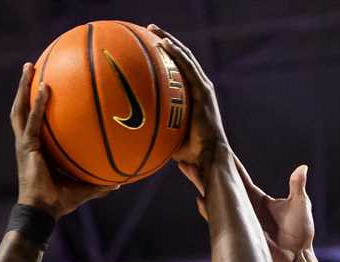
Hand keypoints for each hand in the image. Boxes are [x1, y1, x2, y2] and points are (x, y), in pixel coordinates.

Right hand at [11, 63, 112, 218]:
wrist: (42, 213)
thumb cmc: (59, 203)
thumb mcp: (84, 189)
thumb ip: (100, 183)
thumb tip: (120, 182)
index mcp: (37, 149)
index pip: (34, 121)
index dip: (35, 103)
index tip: (42, 85)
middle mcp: (27, 142)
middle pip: (22, 108)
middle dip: (25, 87)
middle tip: (31, 66)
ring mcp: (24, 144)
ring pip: (20, 109)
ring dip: (24, 87)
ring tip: (29, 67)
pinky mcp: (26, 148)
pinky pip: (33, 122)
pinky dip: (38, 105)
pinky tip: (45, 89)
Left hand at [148, 25, 226, 167]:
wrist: (208, 155)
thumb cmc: (189, 152)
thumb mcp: (168, 137)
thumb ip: (155, 129)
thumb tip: (131, 135)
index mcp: (193, 95)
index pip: (179, 69)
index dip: (166, 55)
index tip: (150, 45)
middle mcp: (199, 87)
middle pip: (181, 57)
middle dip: (165, 40)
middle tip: (149, 29)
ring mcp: (202, 87)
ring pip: (185, 57)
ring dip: (169, 41)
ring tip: (153, 29)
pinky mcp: (204, 91)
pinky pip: (188, 68)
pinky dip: (177, 54)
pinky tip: (165, 44)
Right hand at [180, 157, 314, 261]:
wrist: (296, 257)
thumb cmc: (301, 232)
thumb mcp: (300, 204)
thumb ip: (297, 186)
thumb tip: (303, 167)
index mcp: (257, 196)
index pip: (238, 175)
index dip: (227, 162)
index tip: (216, 148)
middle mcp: (244, 205)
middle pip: (220, 184)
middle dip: (205, 169)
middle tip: (190, 156)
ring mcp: (239, 218)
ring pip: (215, 197)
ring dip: (201, 183)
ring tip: (188, 168)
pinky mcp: (238, 230)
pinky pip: (219, 218)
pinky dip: (209, 208)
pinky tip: (200, 198)